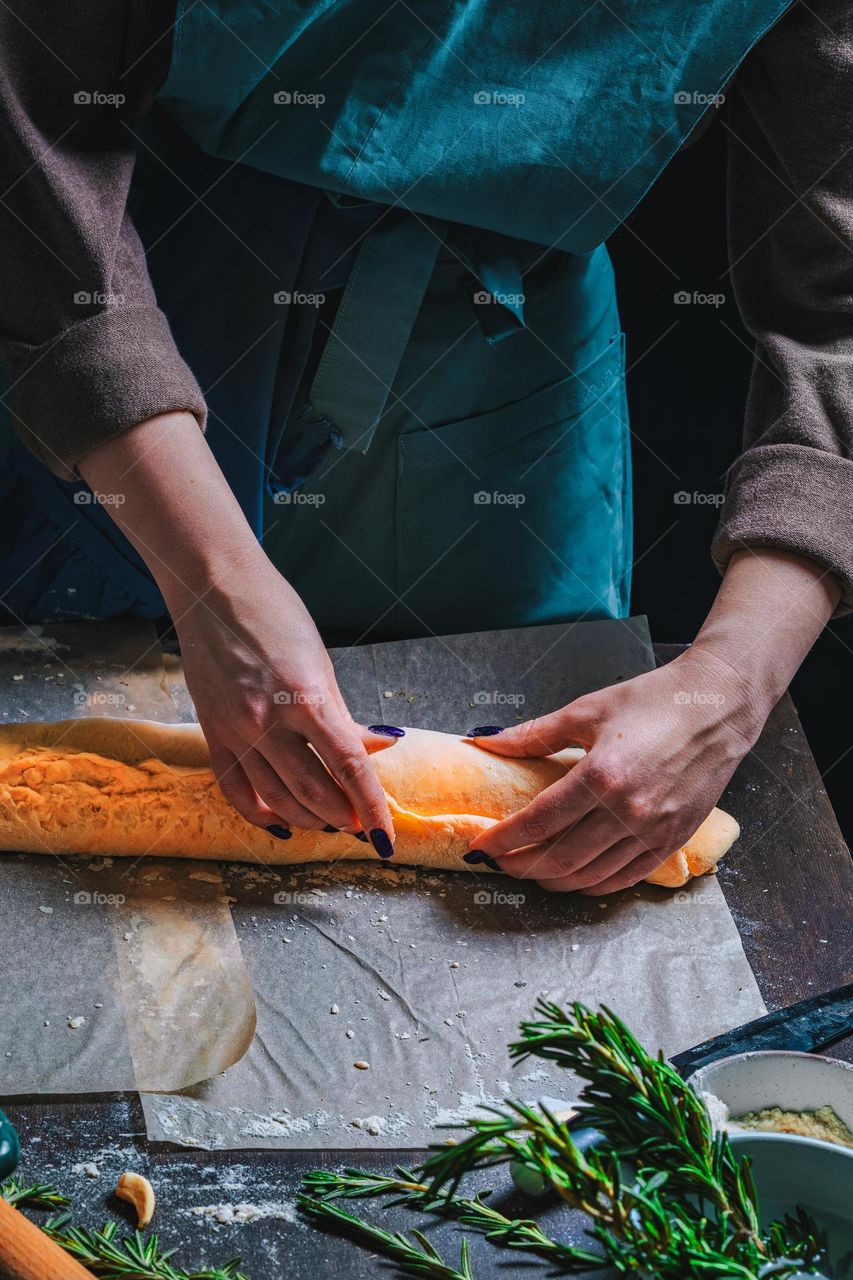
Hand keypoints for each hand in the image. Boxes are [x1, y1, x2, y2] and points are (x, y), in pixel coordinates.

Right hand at [175, 556, 397, 848]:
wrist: (212, 588)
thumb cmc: (274, 614)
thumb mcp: (321, 662)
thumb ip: (343, 714)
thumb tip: (377, 747)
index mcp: (304, 696)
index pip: (349, 766)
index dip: (371, 807)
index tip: (384, 836)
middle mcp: (267, 720)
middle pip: (314, 791)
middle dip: (342, 817)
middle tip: (360, 826)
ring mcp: (235, 729)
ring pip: (276, 798)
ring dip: (308, 819)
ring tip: (329, 824)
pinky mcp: (211, 732)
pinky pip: (235, 787)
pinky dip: (260, 812)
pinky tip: (280, 822)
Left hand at [466, 647, 764, 893]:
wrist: (718, 705)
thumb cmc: (654, 701)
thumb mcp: (587, 710)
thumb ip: (534, 734)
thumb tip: (486, 740)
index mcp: (601, 774)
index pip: (539, 821)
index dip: (503, 839)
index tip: (481, 847)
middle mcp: (628, 809)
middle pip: (561, 857)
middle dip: (522, 866)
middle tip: (502, 863)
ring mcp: (654, 829)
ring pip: (591, 876)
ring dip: (554, 881)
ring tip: (532, 873)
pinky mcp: (673, 839)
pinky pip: (626, 877)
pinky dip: (595, 885)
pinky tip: (576, 880)